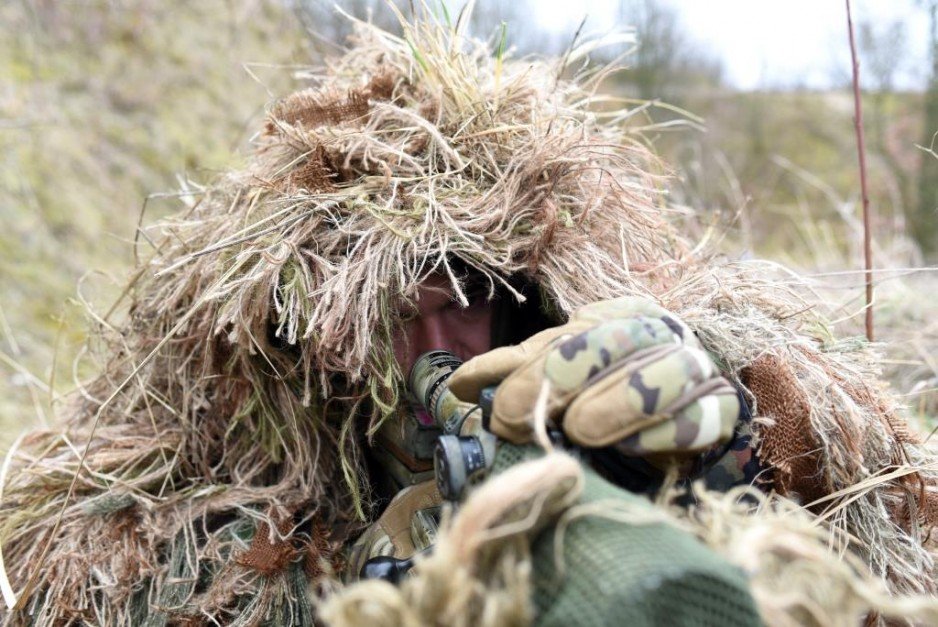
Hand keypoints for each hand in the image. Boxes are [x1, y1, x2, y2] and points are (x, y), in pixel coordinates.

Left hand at [448, 297, 739, 457]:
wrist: (684, 423)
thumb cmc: (609, 400)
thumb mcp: (560, 378)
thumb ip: (518, 374)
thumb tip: (458, 386)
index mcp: (617, 314)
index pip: (569, 335)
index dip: (528, 373)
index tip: (499, 412)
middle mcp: (660, 330)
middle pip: (612, 341)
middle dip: (558, 382)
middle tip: (525, 423)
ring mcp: (696, 366)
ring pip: (663, 370)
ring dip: (613, 403)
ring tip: (579, 431)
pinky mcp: (720, 409)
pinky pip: (698, 416)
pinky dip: (659, 433)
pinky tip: (629, 448)